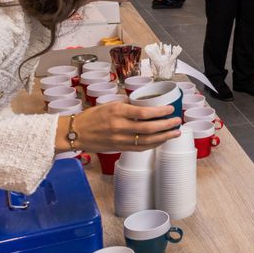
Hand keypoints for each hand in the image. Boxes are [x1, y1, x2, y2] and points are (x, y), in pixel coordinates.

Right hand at [57, 103, 181, 154]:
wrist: (75, 133)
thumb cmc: (92, 116)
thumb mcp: (109, 104)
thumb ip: (127, 105)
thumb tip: (145, 104)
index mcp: (117, 112)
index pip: (144, 112)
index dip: (160, 112)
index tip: (170, 109)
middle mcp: (119, 126)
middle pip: (149, 128)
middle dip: (167, 125)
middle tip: (178, 121)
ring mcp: (120, 139)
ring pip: (147, 140)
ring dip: (164, 137)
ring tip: (175, 133)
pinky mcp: (119, 148)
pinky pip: (140, 148)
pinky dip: (153, 144)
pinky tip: (162, 141)